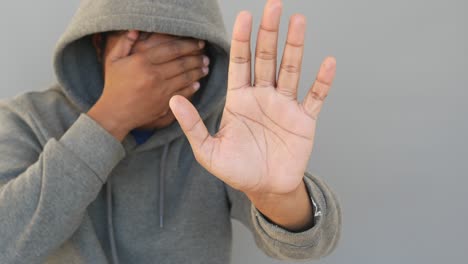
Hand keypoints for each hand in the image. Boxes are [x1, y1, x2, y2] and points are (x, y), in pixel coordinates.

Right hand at [88, 31, 209, 139]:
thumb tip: (136, 30)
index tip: (199, 42)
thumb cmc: (114, 85)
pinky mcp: (164, 104)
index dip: (189, 44)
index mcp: (142, 61)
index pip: (172, 49)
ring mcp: (160, 90)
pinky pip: (183, 93)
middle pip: (182, 62)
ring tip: (206, 67)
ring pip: (185, 77)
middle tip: (206, 55)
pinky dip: (192, 87)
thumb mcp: (113, 61)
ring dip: (198, 71)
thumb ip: (124, 43)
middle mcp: (153, 74)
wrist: (114, 113)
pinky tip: (197, 83)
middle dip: (197, 58)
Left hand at [169, 0, 335, 196]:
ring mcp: (285, 106)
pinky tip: (328, 62)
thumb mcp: (208, 151)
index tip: (245, 16)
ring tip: (298, 21)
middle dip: (269, 33)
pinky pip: (315, 97)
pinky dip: (322, 81)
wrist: (265, 188)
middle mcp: (263, 96)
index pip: (240, 62)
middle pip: (266, 58)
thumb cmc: (237, 170)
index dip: (242, 39)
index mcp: (239, 99)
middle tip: (273, 6)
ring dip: (295, 46)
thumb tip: (173, 99)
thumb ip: (192, 125)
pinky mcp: (304, 120)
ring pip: (291, 69)